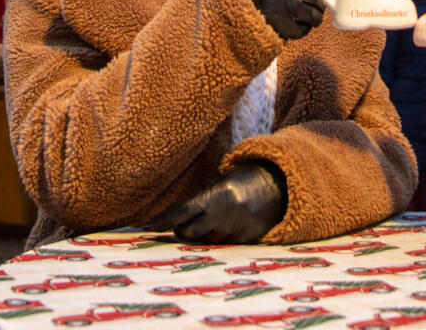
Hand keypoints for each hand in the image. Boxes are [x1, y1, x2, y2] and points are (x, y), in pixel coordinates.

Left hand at [153, 163, 285, 242]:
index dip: (163, 221)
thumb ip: (200, 201)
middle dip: (184, 231)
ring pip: (209, 240)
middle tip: (185, 224)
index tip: (148, 227)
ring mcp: (239, 227)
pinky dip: (225, 237)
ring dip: (208, 234)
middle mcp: (227, 212)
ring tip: (220, 217)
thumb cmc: (242, 181)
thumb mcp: (219, 183)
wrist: (277, 184)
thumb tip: (176, 220)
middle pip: (192, 232)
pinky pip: (227, 244)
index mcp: (217, 194)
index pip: (183, 211)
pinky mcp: (250, 238)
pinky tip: (233, 223)